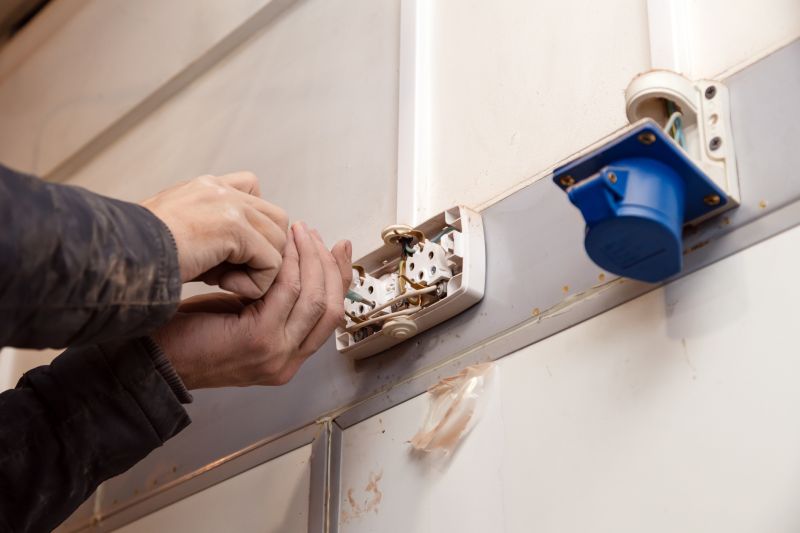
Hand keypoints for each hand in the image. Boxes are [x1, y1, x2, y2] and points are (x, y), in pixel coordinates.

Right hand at [142, 172, 288, 298]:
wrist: (117, 255)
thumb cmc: (135, 256)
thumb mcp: (173, 234)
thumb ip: (208, 233)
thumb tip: (235, 256)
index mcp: (205, 187)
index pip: (252, 187)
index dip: (255, 222)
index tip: (232, 252)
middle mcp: (220, 189)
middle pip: (276, 217)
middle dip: (265, 250)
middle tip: (232, 273)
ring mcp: (230, 205)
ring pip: (279, 240)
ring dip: (259, 269)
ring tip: (225, 281)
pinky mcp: (235, 228)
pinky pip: (271, 262)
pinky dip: (255, 283)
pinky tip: (224, 286)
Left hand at [151, 223, 352, 387]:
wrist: (155, 356)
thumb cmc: (188, 335)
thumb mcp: (241, 315)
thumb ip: (270, 301)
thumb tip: (295, 265)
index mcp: (286, 356)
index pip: (329, 315)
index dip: (338, 278)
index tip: (337, 249)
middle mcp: (286, 360)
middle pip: (329, 308)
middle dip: (329, 265)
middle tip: (318, 236)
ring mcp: (276, 353)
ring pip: (314, 299)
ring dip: (310, 260)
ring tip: (299, 233)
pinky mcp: (259, 340)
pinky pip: (287, 293)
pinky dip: (289, 265)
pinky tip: (280, 247)